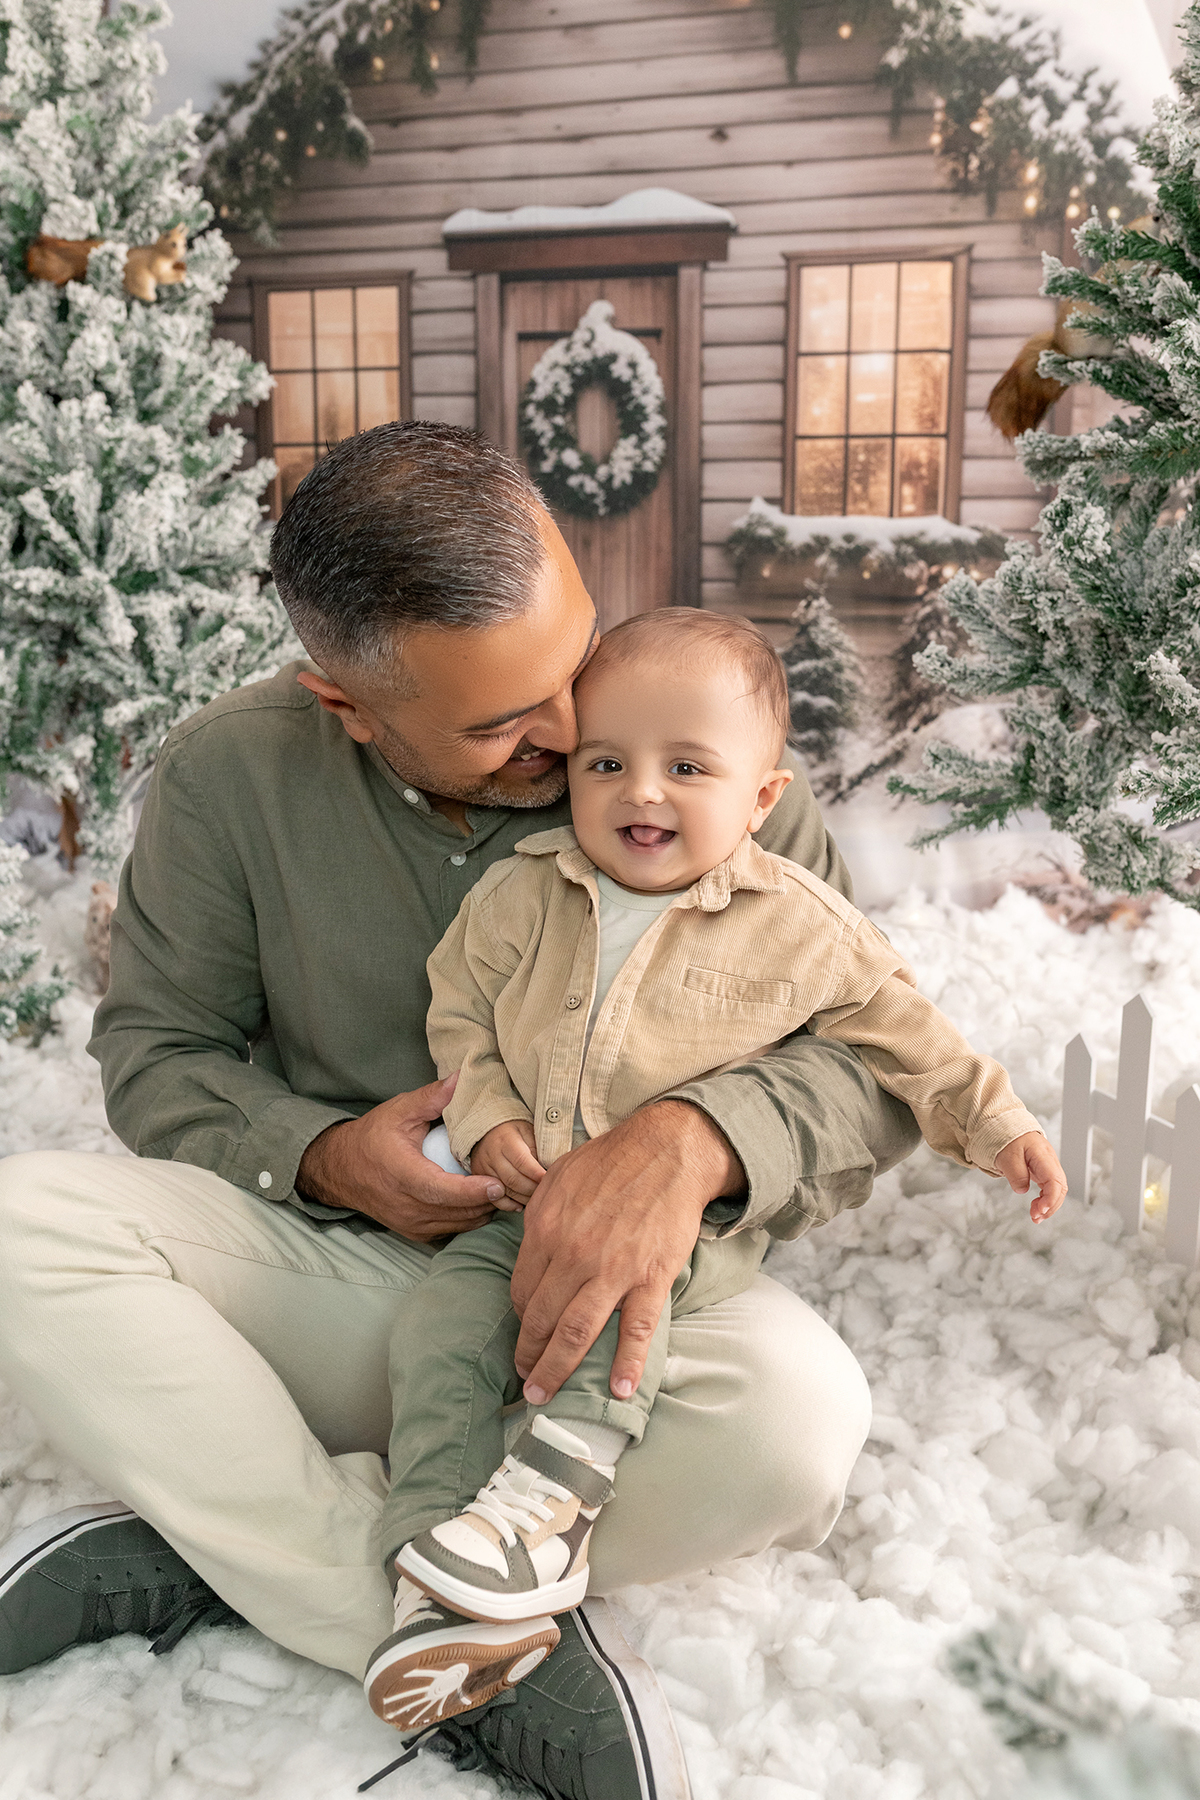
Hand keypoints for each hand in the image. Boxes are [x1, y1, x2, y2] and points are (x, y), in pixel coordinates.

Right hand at [296, 1073, 505, 1241]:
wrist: (340, 1170)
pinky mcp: (414, 1232)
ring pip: (458, 1224)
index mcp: (402, 1174)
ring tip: (503, 1189)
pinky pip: (451, 1229)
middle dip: (489, 1201)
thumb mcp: (399, 1111)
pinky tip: (482, 1200)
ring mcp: (410, 1223)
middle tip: (514, 1184)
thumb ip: (432, 1097)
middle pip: (457, 1211)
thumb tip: (460, 1077)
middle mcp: (406, 1205)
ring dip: (482, 1210)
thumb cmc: (372, 1137)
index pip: (443, 1191)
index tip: (498, 1183)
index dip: (474, 1191)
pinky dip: (470, 1217)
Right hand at [471, 1119, 545, 1208]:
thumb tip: (551, 1170)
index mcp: (506, 1140)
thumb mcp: (529, 1132)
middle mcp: (492, 1155)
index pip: (522, 1161)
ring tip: (537, 1198)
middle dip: (532, 1189)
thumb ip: (538, 1150)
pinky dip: (509, 1205)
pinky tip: (521, 1205)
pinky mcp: (479, 1179)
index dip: (537, 1173)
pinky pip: (493, 1198)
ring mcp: (483, 1169)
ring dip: (523, 1198)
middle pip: (513, 1179)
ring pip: (504, 1191)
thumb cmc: (515, 1132)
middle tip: (546, 1192)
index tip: (549, 1180)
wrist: (488, 1131)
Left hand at [510, 1100, 741, 1406]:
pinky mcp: (650, 1277)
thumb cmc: (610, 1161)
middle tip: (525, 1381)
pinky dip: (628, 1363)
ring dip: (556, 1369)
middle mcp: (573, 1254)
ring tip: (544, 1396)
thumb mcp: (557, 1179)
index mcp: (545, 1230)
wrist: (667, 1150)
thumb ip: (538, 1218)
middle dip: (528, 1356)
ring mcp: (613, 1270)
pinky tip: (620, 1390)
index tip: (524, 1334)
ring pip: (577, 1333)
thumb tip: (528, 1252)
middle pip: (540, 1319)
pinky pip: (636, 1329)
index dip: (520, 1319)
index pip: (521, 1291)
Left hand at [995, 1131, 1066, 1222]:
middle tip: (1036, 1217)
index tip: (1041, 1210)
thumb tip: (1023, 1190)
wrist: (1007, 1128)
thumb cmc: (1008, 1139)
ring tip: (1035, 1217)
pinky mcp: (1043, 1172)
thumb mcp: (1007, 1156)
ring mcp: (1048, 1167)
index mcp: (1043, 1156)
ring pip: (1056, 1191)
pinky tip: (1036, 1207)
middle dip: (1051, 1206)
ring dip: (1048, 1206)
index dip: (1051, 1198)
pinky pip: (1049, 1189)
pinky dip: (1044, 1200)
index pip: (1055, 1180)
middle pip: (1060, 1188)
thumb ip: (1016, 1173)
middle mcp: (1050, 1162)